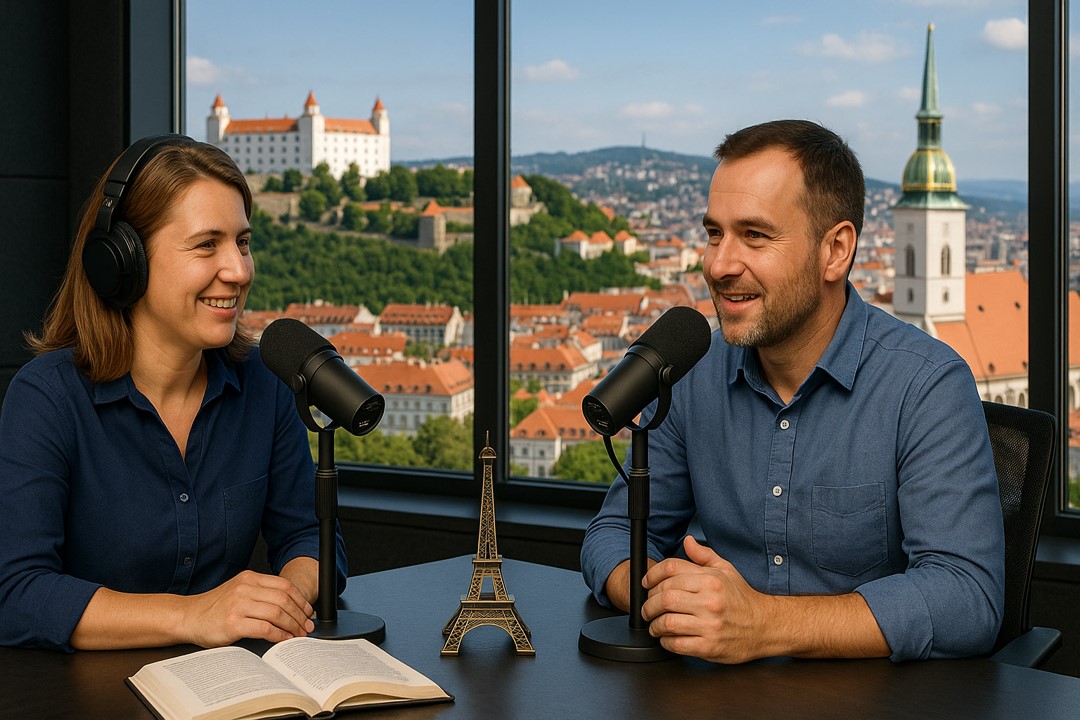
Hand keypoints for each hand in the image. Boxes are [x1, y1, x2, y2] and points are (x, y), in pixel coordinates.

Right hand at [181, 570, 314, 646]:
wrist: (188, 617)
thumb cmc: (215, 608)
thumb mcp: (239, 592)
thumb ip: (261, 594)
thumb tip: (290, 607)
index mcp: (249, 578)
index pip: (285, 586)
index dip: (301, 600)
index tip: (308, 611)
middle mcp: (245, 588)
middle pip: (284, 600)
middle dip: (300, 615)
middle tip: (307, 626)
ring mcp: (239, 605)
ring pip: (277, 613)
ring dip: (292, 626)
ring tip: (298, 634)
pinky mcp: (233, 623)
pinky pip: (265, 628)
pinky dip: (279, 634)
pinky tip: (284, 639)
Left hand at [641, 536, 770, 662]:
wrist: (766, 627)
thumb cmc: (743, 599)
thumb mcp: (726, 571)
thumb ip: (704, 556)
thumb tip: (687, 541)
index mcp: (711, 580)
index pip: (671, 570)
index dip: (652, 575)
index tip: (646, 584)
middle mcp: (710, 600)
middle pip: (665, 596)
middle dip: (649, 603)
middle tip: (647, 608)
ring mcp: (709, 624)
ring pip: (667, 621)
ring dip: (654, 624)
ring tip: (654, 625)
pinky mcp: (709, 646)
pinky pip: (677, 643)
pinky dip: (665, 641)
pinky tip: (667, 638)